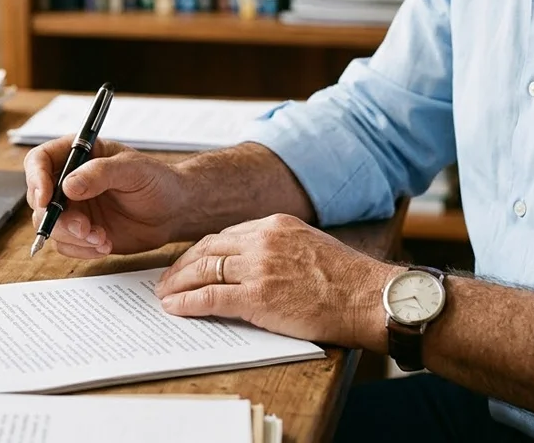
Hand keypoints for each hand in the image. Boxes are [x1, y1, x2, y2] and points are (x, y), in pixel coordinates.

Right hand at [24, 136, 189, 258]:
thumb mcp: (133, 170)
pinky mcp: (81, 232)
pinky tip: (105, 244)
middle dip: (58, 218)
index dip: (36, 179)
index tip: (46, 199)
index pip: (40, 160)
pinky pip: (66, 245)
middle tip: (84, 227)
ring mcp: (74, 208)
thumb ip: (100, 174)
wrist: (174, 211)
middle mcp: (70, 181)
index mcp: (79, 155)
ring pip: (50, 226)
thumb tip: (69, 186)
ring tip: (102, 238)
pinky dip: (82, 249)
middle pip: (40, 198)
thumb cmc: (158, 181)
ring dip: (73, 236)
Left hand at [154, 214, 401, 350]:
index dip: (201, 251)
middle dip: (182, 265)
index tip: (189, 261)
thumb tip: (254, 263)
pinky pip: (210, 297)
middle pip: (208, 249)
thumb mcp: (311, 245)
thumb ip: (280, 247)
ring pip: (204, 270)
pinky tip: (175, 308)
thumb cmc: (348, 280)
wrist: (369, 298)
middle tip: (166, 279)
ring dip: (178, 284)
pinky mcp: (257, 297)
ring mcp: (259, 268)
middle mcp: (263, 240)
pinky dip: (187, 303)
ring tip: (164, 295)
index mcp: (276, 224)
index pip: (226, 235)